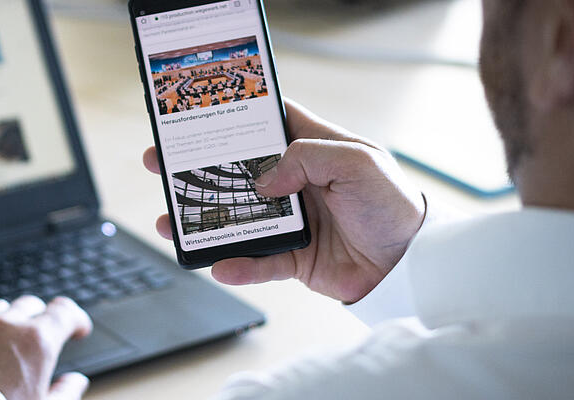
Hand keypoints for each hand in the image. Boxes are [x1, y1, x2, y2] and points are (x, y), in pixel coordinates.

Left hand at [0, 296, 92, 399]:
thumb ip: (66, 392)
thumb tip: (75, 382)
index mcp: (36, 341)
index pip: (64, 311)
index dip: (76, 318)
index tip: (77, 328)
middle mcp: (6, 327)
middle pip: (31, 305)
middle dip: (41, 316)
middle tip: (44, 333)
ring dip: (7, 317)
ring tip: (9, 334)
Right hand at [143, 99, 424, 301]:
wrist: (411, 265)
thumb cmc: (393, 204)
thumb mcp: (357, 162)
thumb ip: (307, 158)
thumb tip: (264, 179)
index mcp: (312, 149)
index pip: (265, 125)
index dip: (232, 119)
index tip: (196, 116)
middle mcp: (296, 183)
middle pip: (236, 171)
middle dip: (198, 168)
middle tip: (162, 162)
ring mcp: (291, 221)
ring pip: (235, 218)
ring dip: (203, 219)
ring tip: (170, 219)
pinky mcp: (293, 258)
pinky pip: (256, 262)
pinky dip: (236, 264)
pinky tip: (218, 263)